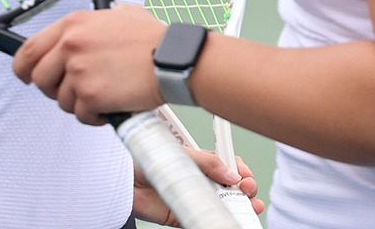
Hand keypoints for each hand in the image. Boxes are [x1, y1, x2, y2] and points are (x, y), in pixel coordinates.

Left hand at [12, 3, 168, 124]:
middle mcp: (71, 45)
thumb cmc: (153, 40)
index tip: (26, 77)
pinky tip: (111, 106)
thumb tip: (99, 21)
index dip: (23, 68)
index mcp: (73, 24)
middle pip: (40, 79)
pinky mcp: (90, 96)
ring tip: (104, 95)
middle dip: (55, 90)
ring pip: (61, 100)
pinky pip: (81, 115)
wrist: (172, 60)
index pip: (29, 49)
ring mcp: (79, 71)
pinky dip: (95, 117)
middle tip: (76, 90)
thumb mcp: (121, 14)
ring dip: (80, 104)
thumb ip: (100, 20)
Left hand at [133, 148, 263, 224]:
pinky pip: (204, 219)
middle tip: (247, 189)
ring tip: (249, 207)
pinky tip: (229, 219)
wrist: (124, 178)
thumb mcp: (182, 153)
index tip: (246, 175)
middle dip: (245, 188)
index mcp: (201, 162)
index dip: (241, 170)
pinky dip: (217, 221)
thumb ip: (207, 162)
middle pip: (231, 187)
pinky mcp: (182, 215)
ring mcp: (194, 198)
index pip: (228, 166)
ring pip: (223, 204)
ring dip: (240, 206)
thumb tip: (230, 172)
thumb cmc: (147, 158)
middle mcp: (200, 180)